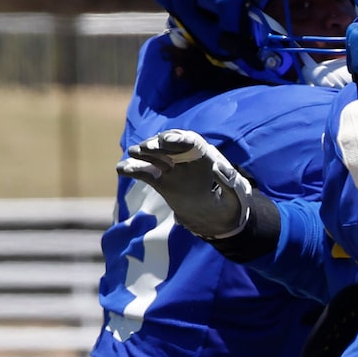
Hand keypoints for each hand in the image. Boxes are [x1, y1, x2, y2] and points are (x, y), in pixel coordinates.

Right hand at [116, 130, 260, 242]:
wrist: (218, 217)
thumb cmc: (230, 203)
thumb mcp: (235, 194)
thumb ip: (229, 181)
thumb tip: (220, 167)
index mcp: (205, 156)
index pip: (190, 142)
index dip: (178, 139)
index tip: (166, 140)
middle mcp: (186, 158)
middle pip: (169, 146)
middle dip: (158, 144)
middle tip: (145, 147)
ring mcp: (172, 169)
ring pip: (155, 156)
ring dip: (143, 153)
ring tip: (133, 153)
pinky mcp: (161, 181)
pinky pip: (146, 173)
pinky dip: (134, 170)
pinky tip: (122, 169)